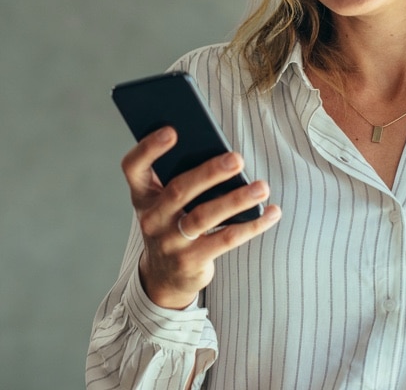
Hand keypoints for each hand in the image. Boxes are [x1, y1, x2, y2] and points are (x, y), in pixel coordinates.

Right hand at [121, 126, 281, 309]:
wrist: (164, 276)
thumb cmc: (174, 223)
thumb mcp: (167, 202)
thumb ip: (183, 177)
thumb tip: (225, 156)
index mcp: (143, 194)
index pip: (133, 167)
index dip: (148, 148)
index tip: (172, 130)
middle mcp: (151, 218)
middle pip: (179, 190)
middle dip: (210, 172)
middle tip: (238, 158)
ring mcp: (169, 242)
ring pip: (204, 217)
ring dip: (236, 200)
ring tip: (262, 187)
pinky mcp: (191, 262)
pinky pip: (225, 240)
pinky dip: (252, 225)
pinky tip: (272, 212)